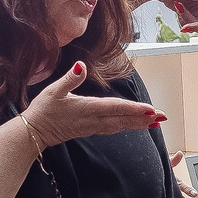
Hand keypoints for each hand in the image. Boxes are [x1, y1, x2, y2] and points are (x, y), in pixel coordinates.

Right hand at [21, 62, 164, 145]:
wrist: (34, 132)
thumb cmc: (43, 110)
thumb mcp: (53, 90)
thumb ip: (69, 78)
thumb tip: (81, 66)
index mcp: (87, 108)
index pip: (116, 107)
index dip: (134, 109)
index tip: (150, 110)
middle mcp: (93, 119)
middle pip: (123, 119)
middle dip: (143, 118)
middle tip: (163, 117)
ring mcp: (92, 126)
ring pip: (120, 125)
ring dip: (138, 124)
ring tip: (155, 123)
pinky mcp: (90, 130)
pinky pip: (113, 129)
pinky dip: (126, 126)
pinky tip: (134, 125)